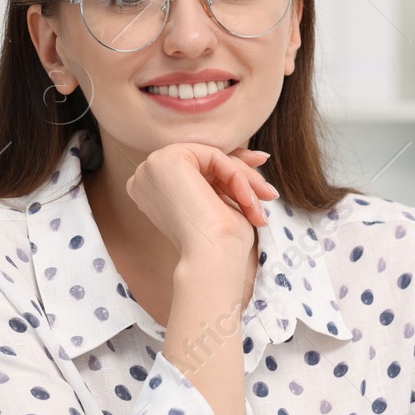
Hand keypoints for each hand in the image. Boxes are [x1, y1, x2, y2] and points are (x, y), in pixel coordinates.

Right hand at [124, 142, 278, 258]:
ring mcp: (152, 166)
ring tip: (264, 200)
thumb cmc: (218, 242)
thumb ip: (226, 178)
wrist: (211, 259)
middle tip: (269, 190)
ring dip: (244, 179)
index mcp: (152, 191)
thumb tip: (256, 156)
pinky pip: (214, 156)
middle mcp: (146, 177)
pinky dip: (236, 176)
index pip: (197, 170)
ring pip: (211, 158)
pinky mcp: (167, 159)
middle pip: (205, 163)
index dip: (231, 172)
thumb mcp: (222, 202)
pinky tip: (247, 198)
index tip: (260, 177)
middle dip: (243, 173)